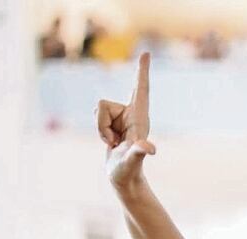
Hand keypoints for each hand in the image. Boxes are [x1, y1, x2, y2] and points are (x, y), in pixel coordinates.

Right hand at [97, 53, 154, 188]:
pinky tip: (110, 142)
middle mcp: (132, 114)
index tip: (146, 53)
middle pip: (103, 105)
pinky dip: (98, 131)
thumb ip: (138, 153)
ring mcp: (122, 117)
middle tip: (114, 143)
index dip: (141, 71)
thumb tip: (149, 149)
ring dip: (99, 129)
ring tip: (113, 144)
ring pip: (97, 110)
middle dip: (102, 125)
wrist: (123, 178)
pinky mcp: (114, 122)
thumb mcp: (132, 161)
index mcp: (140, 117)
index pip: (140, 89)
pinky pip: (96, 117)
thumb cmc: (128, 171)